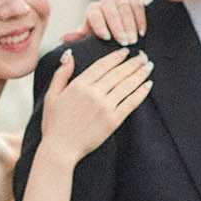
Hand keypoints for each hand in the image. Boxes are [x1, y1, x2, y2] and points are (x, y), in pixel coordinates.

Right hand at [40, 46, 151, 162]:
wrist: (60, 149)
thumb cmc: (54, 124)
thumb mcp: (52, 96)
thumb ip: (61, 75)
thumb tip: (69, 56)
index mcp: (78, 85)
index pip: (102, 65)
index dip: (116, 57)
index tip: (126, 51)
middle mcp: (93, 93)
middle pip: (117, 73)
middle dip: (132, 62)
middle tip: (143, 56)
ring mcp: (104, 107)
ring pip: (126, 85)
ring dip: (140, 74)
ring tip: (149, 66)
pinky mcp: (113, 120)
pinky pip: (130, 103)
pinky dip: (140, 93)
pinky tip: (148, 85)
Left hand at [63, 0, 146, 46]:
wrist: (123, 36)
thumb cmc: (105, 40)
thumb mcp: (91, 41)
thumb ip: (79, 39)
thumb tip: (63, 38)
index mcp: (93, 10)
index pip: (94, 12)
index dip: (99, 24)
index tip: (106, 38)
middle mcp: (106, 1)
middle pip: (110, 9)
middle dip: (117, 27)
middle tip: (124, 43)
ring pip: (124, 7)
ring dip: (130, 25)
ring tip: (133, 40)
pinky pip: (137, 4)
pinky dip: (140, 18)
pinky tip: (142, 32)